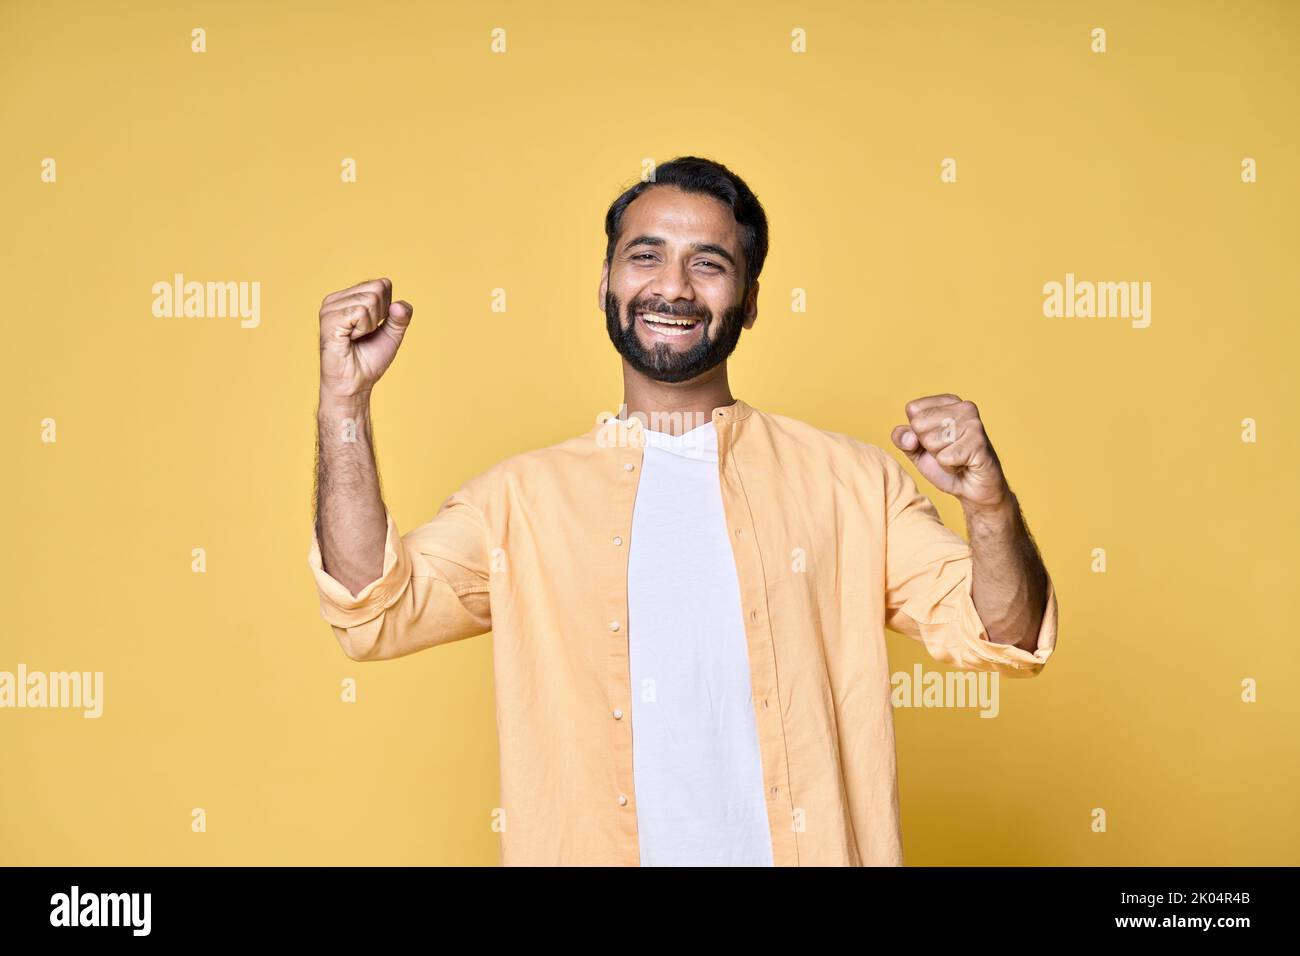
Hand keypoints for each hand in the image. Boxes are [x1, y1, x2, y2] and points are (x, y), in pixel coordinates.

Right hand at [318, 277, 413, 400]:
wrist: (355, 384)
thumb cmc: (368, 361)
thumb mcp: (392, 335)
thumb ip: (401, 316)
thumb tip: (399, 305)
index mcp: (348, 298)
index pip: (382, 284)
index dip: (388, 308)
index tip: (374, 327)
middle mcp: (336, 299)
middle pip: (377, 289)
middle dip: (379, 316)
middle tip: (364, 335)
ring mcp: (330, 308)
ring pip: (369, 300)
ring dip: (370, 325)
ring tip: (356, 338)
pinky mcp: (329, 320)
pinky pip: (360, 313)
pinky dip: (363, 329)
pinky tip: (350, 339)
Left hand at [890, 394, 1010, 511]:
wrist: (973, 488)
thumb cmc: (946, 463)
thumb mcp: (916, 449)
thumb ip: (902, 438)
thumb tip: (909, 437)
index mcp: (948, 401)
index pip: (913, 409)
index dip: (917, 432)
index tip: (936, 439)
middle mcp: (964, 407)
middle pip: (919, 424)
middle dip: (927, 445)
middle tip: (947, 451)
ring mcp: (973, 424)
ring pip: (931, 441)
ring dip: (940, 457)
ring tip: (956, 457)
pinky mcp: (979, 443)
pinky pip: (945, 458)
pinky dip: (949, 467)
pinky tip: (963, 464)